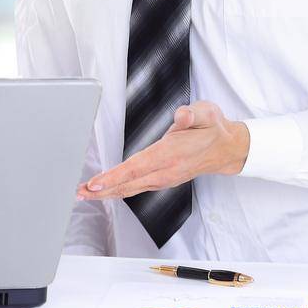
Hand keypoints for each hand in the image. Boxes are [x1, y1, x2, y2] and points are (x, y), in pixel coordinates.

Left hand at [77, 101, 250, 201]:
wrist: (228, 149)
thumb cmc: (213, 128)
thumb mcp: (206, 113)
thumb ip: (192, 114)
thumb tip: (182, 116)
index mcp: (171, 154)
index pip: (137, 167)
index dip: (115, 177)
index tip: (96, 183)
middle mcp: (166, 170)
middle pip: (129, 183)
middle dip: (103, 189)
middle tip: (79, 192)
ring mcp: (165, 177)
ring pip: (131, 188)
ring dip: (107, 192)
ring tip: (85, 193)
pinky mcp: (164, 179)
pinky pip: (137, 187)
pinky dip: (119, 190)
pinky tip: (106, 191)